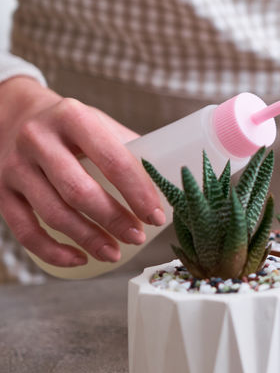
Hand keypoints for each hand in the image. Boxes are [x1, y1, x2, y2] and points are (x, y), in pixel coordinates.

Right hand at [0, 76, 164, 266]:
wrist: (12, 113)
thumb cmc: (70, 126)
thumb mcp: (98, 123)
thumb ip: (128, 149)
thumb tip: (171, 184)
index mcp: (73, 118)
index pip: (113, 160)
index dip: (137, 192)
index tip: (156, 216)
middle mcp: (39, 140)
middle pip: (80, 191)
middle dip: (113, 219)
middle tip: (137, 238)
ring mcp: (15, 166)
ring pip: (53, 214)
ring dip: (88, 239)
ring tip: (115, 253)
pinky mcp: (0, 190)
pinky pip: (25, 230)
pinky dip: (53, 251)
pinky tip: (79, 259)